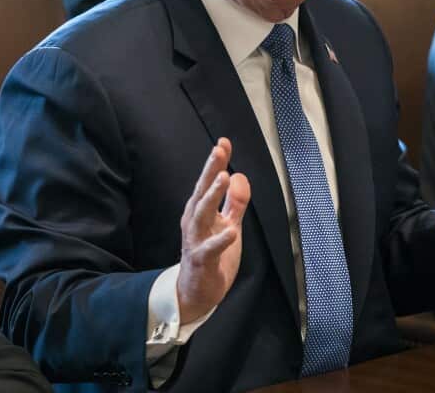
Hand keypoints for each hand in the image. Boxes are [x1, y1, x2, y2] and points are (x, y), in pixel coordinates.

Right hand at [176, 138, 250, 324]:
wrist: (197, 293)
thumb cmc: (211, 256)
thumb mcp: (228, 225)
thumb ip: (234, 202)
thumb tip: (239, 175)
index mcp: (201, 211)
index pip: (209, 182)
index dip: (216, 163)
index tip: (224, 142)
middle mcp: (195, 222)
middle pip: (201, 192)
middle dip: (210, 171)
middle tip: (218, 150)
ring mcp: (195, 241)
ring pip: (201, 215)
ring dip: (212, 196)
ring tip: (224, 178)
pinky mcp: (200, 261)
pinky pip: (209, 249)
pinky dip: (220, 240)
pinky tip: (232, 231)